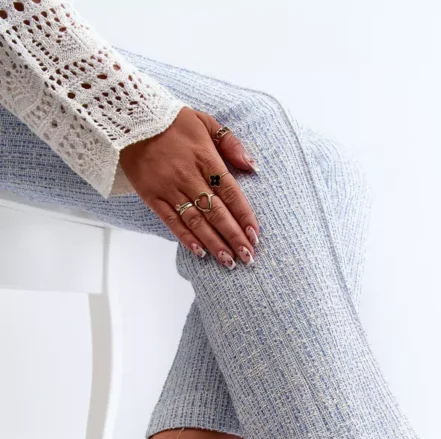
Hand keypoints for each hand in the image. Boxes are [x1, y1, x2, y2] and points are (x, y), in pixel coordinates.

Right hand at [120, 107, 259, 267]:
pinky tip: (200, 252)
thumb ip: (230, 143)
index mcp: (205, 157)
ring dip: (214, 244)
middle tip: (248, 256)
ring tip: (229, 261)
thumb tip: (251, 166)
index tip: (255, 234)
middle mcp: (188, 176)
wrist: (128, 117)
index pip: (230, 192)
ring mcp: (169, 188)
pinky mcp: (152, 196)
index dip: (244, 215)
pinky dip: (186, 238)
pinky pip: (171, 221)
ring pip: (196, 222)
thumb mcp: (205, 121)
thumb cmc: (171, 120)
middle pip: (216, 212)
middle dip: (234, 237)